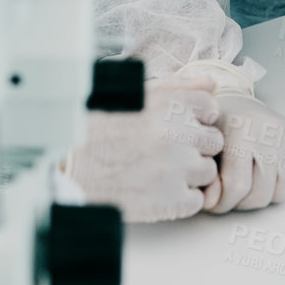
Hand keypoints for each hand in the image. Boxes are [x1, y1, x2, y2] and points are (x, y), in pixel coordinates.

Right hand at [60, 77, 222, 222]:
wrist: (70, 168)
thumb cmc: (100, 129)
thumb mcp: (137, 97)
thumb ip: (178, 87)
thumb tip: (211, 83)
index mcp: (171, 105)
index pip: (210, 109)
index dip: (196, 121)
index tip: (178, 128)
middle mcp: (179, 134)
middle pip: (214, 142)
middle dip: (196, 147)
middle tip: (168, 153)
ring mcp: (178, 168)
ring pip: (208, 172)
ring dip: (190, 174)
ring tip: (160, 172)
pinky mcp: (172, 200)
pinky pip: (197, 200)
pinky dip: (182, 199)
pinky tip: (159, 191)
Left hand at [203, 94, 284, 213]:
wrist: (237, 104)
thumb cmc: (218, 129)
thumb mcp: (204, 150)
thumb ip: (205, 178)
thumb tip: (212, 202)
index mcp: (240, 130)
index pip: (238, 186)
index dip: (224, 203)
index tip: (216, 203)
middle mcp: (268, 130)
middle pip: (261, 194)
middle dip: (243, 203)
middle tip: (233, 193)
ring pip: (281, 194)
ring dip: (263, 196)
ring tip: (249, 183)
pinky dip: (281, 186)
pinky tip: (267, 175)